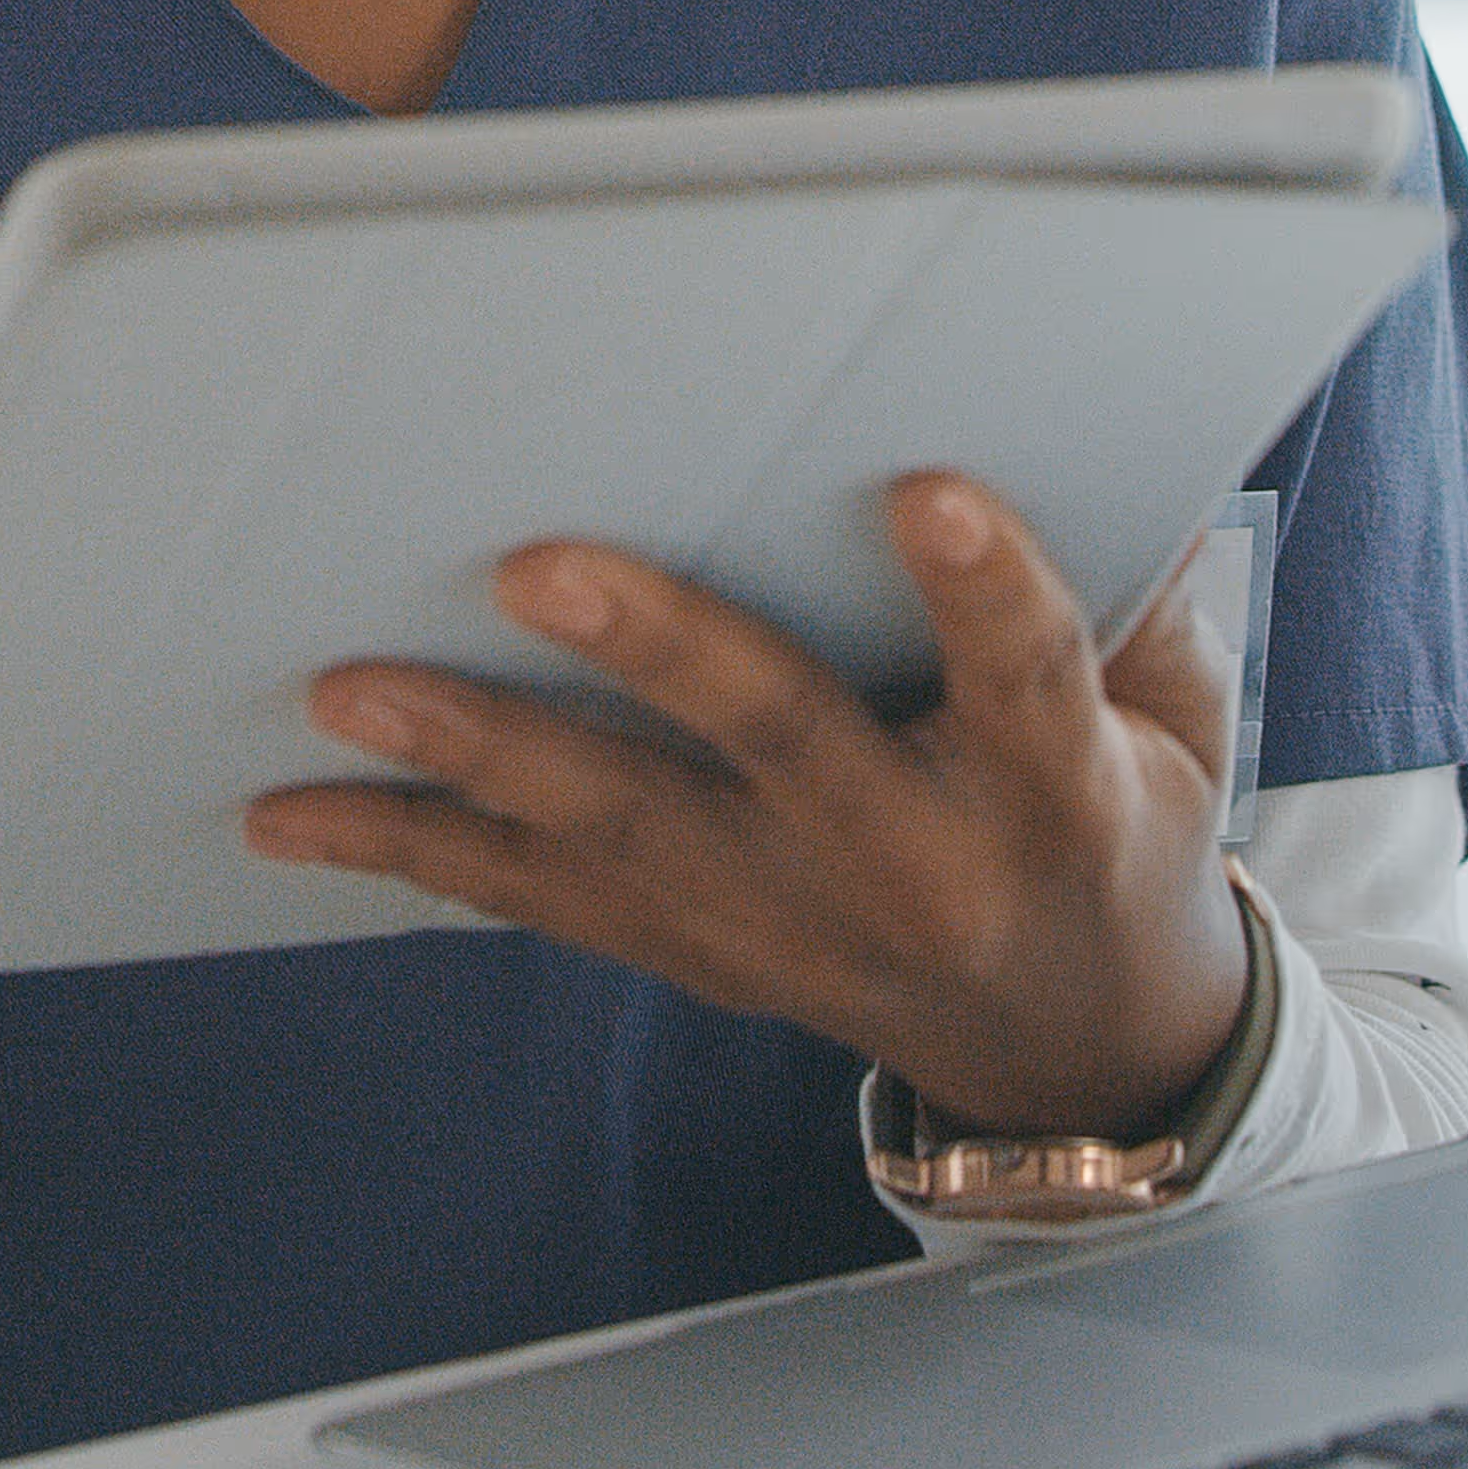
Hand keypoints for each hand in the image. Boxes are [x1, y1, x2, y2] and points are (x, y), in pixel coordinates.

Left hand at [246, 473, 1250, 1140]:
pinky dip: (412, 851)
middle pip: (782, 749)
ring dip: (475, 758)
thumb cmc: (1120, 821)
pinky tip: (289, 813)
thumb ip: (1142, 596)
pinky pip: (543, 903)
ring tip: (347, 689)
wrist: (1081, 1049)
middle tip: (535, 563)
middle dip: (658, 653)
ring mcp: (792, 929)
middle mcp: (915, 872)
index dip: (986, 589)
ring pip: (622, 836)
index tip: (928, 488)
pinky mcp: (701, 957)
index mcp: (1059, 794)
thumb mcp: (1178, 726)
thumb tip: (1100, 419)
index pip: (1033, 678)